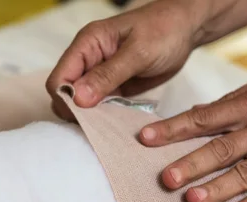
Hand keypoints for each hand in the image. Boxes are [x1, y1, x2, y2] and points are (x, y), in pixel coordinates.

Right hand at [46, 0, 206, 119]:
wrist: (186, 29)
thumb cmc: (164, 30)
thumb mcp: (138, 52)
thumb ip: (108, 75)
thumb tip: (78, 98)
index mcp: (87, 44)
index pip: (59, 78)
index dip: (66, 100)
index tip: (85, 116)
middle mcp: (88, 60)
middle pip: (66, 94)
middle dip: (77, 112)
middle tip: (99, 126)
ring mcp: (99, 75)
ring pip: (82, 104)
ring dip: (91, 117)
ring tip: (109, 128)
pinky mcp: (113, 87)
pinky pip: (100, 107)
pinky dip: (105, 117)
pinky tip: (117, 125)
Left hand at [140, 50, 246, 201]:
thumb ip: (233, 101)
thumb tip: (196, 114)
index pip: (204, 117)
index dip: (173, 128)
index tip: (146, 138)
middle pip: (221, 147)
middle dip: (191, 163)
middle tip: (165, 179)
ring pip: (246, 172)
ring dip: (218, 187)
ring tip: (192, 200)